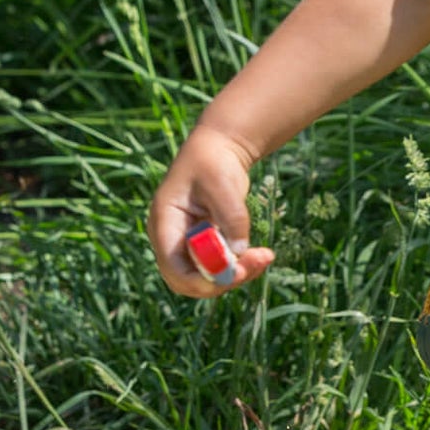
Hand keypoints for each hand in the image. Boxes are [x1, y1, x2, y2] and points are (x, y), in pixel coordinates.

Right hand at [148, 123, 277, 297]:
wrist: (218, 150)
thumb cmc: (214, 161)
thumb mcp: (223, 184)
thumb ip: (231, 217)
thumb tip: (238, 252)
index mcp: (164, 224)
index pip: (174, 268)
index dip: (202, 278)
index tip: (235, 271)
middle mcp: (171, 240)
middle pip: (189, 280)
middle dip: (223, 279)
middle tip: (257, 263)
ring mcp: (187, 245)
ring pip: (207, 278)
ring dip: (237, 274)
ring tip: (266, 256)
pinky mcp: (205, 246)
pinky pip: (220, 268)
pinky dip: (240, 266)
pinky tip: (262, 254)